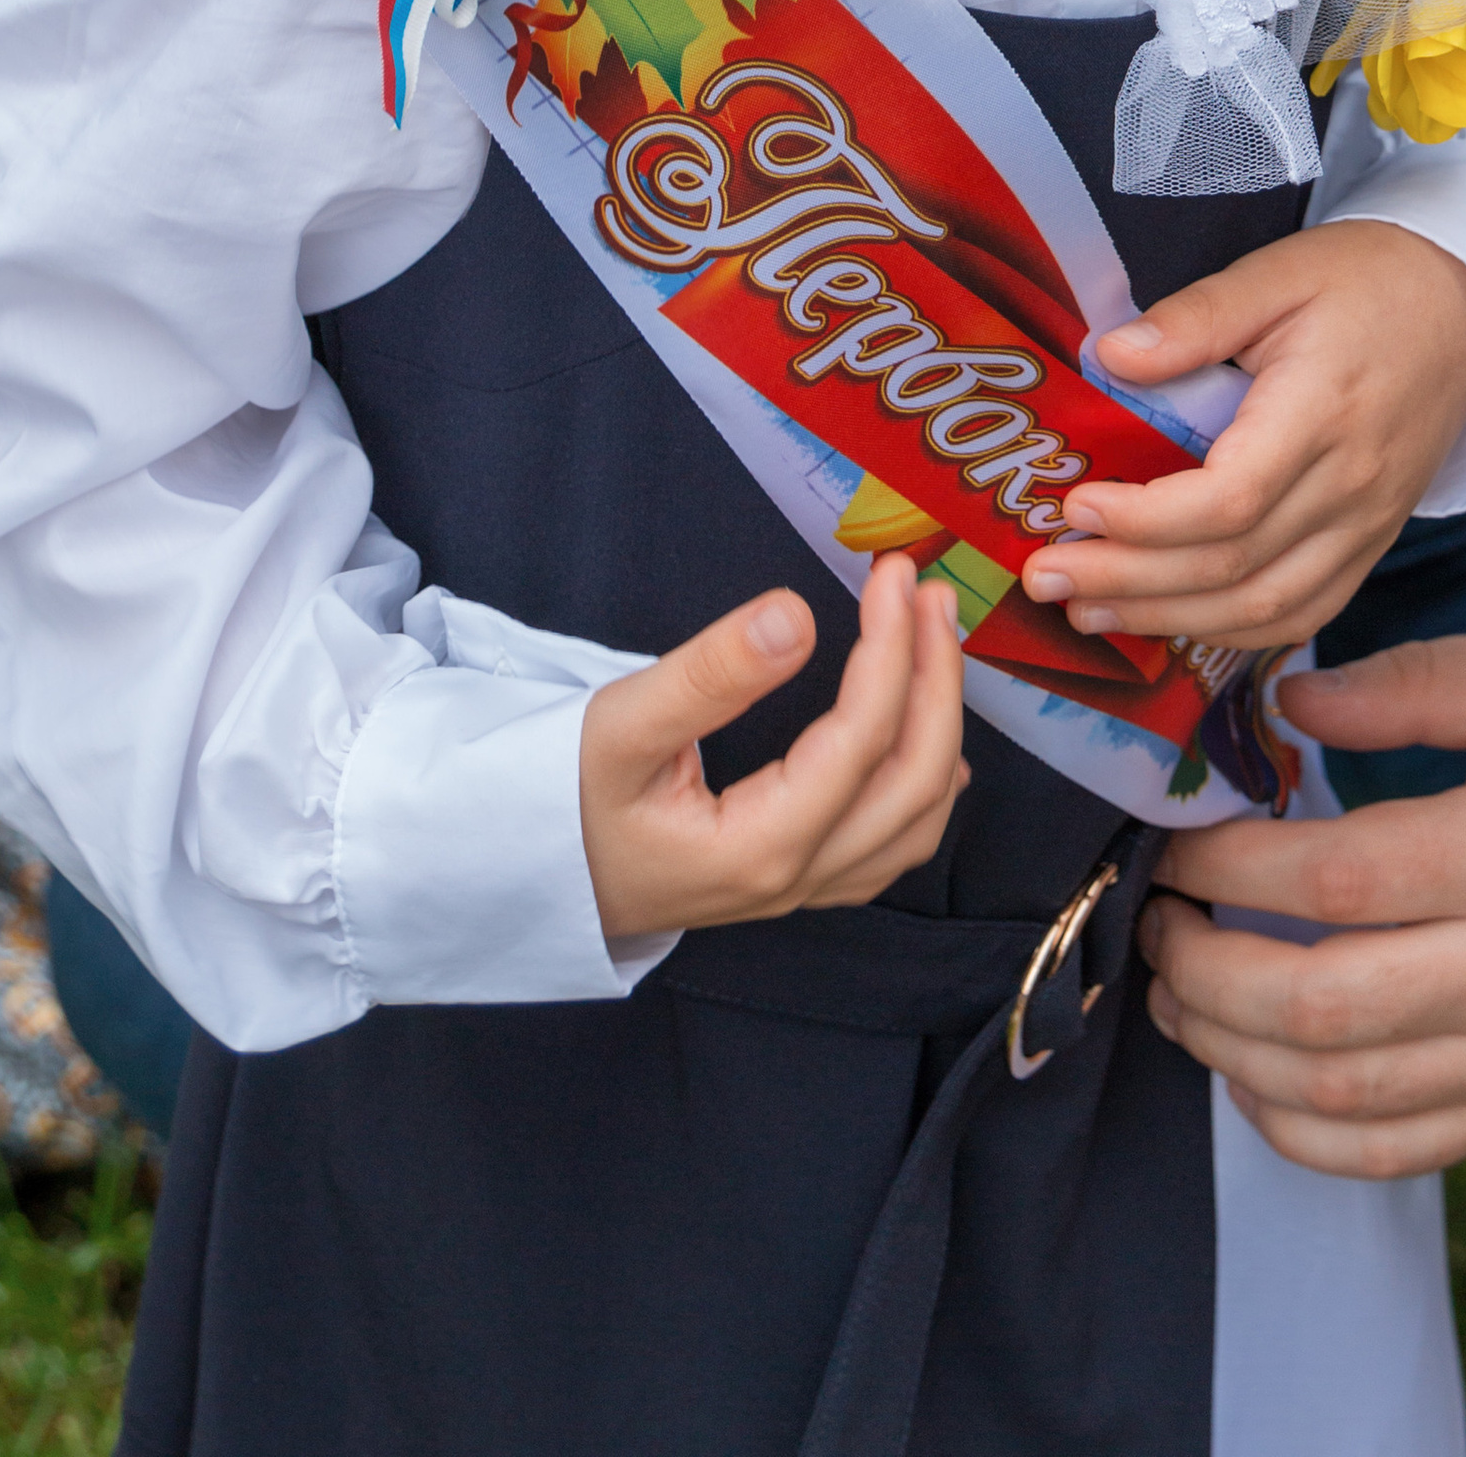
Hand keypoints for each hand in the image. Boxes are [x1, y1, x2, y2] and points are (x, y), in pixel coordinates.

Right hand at [578, 555, 965, 943]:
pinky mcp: (792, 883)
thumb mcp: (621, 724)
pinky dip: (927, 785)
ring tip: (939, 641)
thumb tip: (795, 614)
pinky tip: (933, 743)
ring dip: (941, 726)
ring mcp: (799, 891)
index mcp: (760, 846)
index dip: (892, 649)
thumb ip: (711, 673)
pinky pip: (892, 847)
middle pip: (912, 781)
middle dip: (935, 677)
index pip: (861, 740)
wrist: (524, 879)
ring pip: (915, 822)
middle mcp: (795, 879)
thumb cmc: (563, 800)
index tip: (894, 575)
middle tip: (930, 592)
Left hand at [1020, 222, 1465, 651]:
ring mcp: (1368, 523)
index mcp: (1324, 412)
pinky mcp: (1372, 540)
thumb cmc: (1368, 276)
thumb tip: (1110, 356)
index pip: (1230, 500)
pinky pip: (1303, 611)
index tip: (1073, 510)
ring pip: (1266, 606)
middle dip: (1130, 584)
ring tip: (1087, 611)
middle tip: (1045, 577)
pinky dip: (1232, 630)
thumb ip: (1195, 317)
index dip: (1145, 520)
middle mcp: (1352, 485)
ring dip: (1169, 620)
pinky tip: (1170, 622)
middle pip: (1235, 566)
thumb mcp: (1276, 272)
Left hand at [1138, 632, 1465, 1174]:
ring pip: (1338, 1095)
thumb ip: (1415, 680)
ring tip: (1179, 992)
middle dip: (1202, 970)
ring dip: (1227, 1053)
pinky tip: (1250, 1077)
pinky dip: (1297, 1131)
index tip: (1176, 840)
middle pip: (1316, 1005)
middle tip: (1157, 923)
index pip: (1333, 879)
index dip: (1228, 866)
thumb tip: (1289, 700)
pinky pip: (1388, 1154)